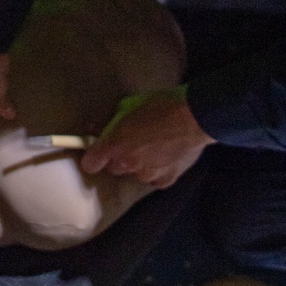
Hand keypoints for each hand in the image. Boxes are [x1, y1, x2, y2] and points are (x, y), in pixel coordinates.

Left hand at [81, 93, 213, 188]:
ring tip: (156, 146)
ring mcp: (146, 175)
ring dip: (141, 163)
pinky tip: (168, 155)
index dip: (94, 157)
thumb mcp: (131, 105)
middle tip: (133, 141)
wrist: (195, 118)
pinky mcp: (164, 181)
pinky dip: (159, 170)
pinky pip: (155, 178)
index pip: (90, 163)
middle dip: (120, 157)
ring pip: (136, 173)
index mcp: (116, 145)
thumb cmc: (162, 105)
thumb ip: (112, 121)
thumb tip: (94, 127)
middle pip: (114, 167)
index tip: (98, 151)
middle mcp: (127, 165)